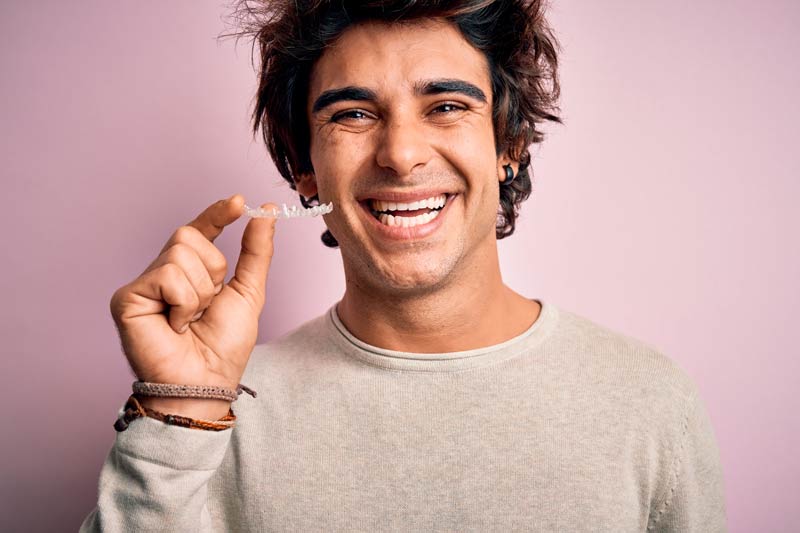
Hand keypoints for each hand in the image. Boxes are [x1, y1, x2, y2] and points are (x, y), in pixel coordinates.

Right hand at [109, 194, 275, 418]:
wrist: (206, 381)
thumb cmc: (224, 346)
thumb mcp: (249, 292)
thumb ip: (256, 252)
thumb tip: (264, 212)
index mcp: (190, 271)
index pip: (200, 229)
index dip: (217, 213)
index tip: (240, 202)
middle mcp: (163, 273)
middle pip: (188, 235)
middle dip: (213, 270)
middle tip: (207, 305)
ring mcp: (143, 285)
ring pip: (180, 254)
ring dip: (200, 292)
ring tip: (190, 320)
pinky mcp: (126, 297)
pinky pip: (167, 275)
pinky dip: (184, 302)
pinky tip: (175, 325)